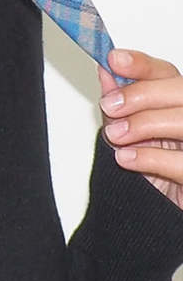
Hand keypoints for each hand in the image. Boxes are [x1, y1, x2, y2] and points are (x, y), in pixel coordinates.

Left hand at [98, 49, 182, 209]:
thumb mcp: (129, 133)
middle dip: (140, 94)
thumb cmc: (150, 170)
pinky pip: (182, 162)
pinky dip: (150, 157)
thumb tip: (105, 71)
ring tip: (117, 136)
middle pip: (180, 89)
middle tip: (110, 106)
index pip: (167, 72)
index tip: (113, 60)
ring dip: (143, 124)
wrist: (155, 220)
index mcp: (179, 102)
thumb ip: (120, 103)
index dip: (141, 64)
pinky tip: (126, 159)